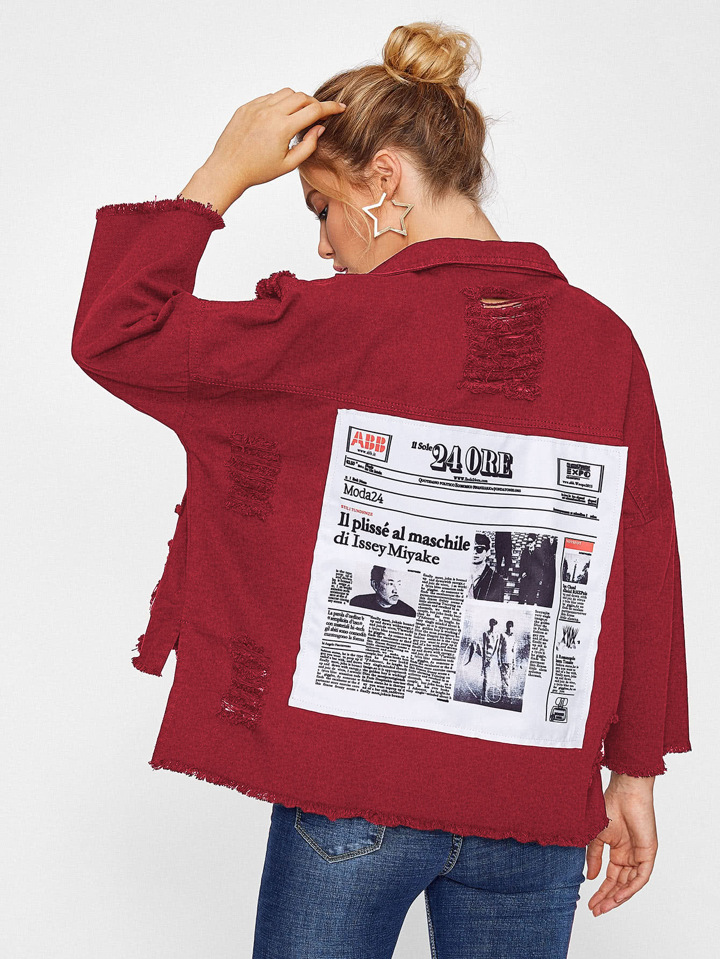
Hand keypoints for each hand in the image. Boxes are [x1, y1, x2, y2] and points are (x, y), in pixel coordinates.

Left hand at [180, 88, 346, 214]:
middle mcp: (270, 112)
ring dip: (297, 101)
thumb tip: (319, 127)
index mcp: (283, 127)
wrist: (228, 169)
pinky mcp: (246, 106)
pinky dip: (279, 103)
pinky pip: (269, 97)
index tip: (341, 108)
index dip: (331, 108)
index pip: (314, 110)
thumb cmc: (258, 171)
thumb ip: (309, 145)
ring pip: (285, 93)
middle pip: (302, 97)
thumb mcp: (289, 164)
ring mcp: (257, 107)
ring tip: (298, 116)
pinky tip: (279, 118)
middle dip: (314, 104)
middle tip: (318, 115)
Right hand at [586, 774, 657, 916]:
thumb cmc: (609, 806)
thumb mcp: (596, 837)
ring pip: (630, 884)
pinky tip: (618, 896)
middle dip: (607, 898)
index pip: (611, 878)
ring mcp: (640, 855)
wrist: (624, 791)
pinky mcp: (648, 853)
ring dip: (617, 897)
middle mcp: (630, 856)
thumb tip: (590, 877)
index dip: (601, 891)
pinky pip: (640, 877)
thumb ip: (593, 857)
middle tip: (596, 910)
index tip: (590, 903)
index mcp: (618, 851)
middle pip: (620, 884)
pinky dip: (630, 888)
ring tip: (604, 907)